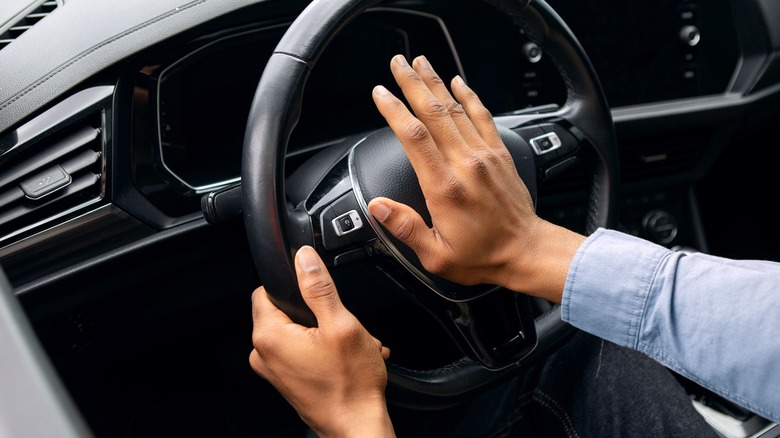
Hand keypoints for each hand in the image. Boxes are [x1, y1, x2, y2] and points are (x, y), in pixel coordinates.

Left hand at [249, 246, 394, 436]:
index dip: (293, 285)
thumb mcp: (340, 324)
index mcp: (269, 336)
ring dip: (325, 330)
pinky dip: (322, 347)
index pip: (264, 289)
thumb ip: (318, 287)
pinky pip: (300, 350)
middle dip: (316, 311)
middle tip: (340, 324)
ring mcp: (273, 369)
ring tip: (350, 343)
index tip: (317, 293)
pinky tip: (346, 355)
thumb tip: (303, 257)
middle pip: (283, 310)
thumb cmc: (350, 384)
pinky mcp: (286, 379)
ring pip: (297, 330)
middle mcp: (263, 353)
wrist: (357, 425)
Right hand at [368, 55, 583, 301]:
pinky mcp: (499, 155)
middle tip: (397, 63)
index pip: (414, 137)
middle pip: (434, 113)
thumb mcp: (436, 255)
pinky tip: (458, 82)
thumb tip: (378, 207)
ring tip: (420, 63)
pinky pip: (483, 116)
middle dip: (413, 84)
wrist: (526, 251)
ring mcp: (484, 156)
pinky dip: (469, 96)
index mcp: (444, 187)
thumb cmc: (482, 255)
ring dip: (436, 83)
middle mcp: (465, 165)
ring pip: (456, 110)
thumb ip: (405, 228)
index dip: (394, 111)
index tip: (380, 93)